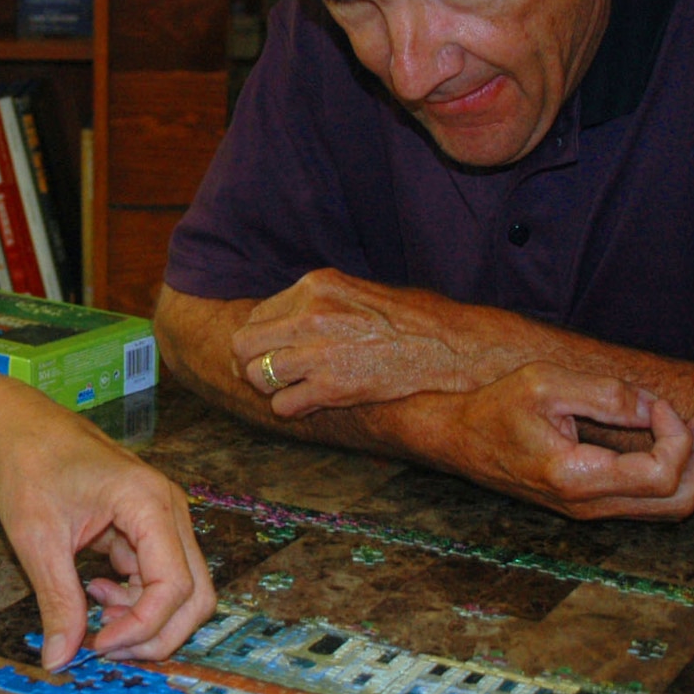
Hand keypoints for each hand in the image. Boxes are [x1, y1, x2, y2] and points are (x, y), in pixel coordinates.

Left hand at [0, 389, 215, 669]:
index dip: (142, 627)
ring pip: (182, 591)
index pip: (174, 585)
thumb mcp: (37, 540)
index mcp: (148, 503)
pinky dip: (134, 599)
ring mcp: (163, 519)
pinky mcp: (150, 529)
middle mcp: (169, 510)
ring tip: (96, 616)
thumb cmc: (31, 467)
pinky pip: (160, 579)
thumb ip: (57, 602)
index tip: (99, 645)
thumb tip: (60, 660)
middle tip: (105, 645)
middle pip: (195, 594)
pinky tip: (96, 591)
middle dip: (155, 632)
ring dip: (145, 618)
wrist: (23, 429)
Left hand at [231, 268, 504, 411]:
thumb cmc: (411, 319)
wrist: (450, 347)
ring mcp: (318, 351)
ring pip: (258, 375)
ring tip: (291, 390)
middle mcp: (310, 314)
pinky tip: (310, 404)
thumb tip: (283, 321)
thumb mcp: (357, 291)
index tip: (268, 351)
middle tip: (264, 376)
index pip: (257, 314)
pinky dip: (290, 408)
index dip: (259, 338)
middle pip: (244, 344)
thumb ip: (317, 301)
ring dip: (269, 387)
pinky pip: (283, 404)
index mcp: (314, 285)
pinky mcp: (332, 387)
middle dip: (248, 363)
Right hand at [443, 363, 693, 519]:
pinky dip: (674, 473)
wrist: (456, 439)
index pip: (660, 473)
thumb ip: (604, 393)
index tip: (652, 401)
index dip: (675, 433)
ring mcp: (589, 509)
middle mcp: (587, 506)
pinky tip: (673, 438)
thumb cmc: (494, 408)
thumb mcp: (545, 384)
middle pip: (678, 501)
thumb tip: (651, 405)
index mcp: (576, 478)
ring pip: (668, 507)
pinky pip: (649, 500)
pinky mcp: (589, 502)